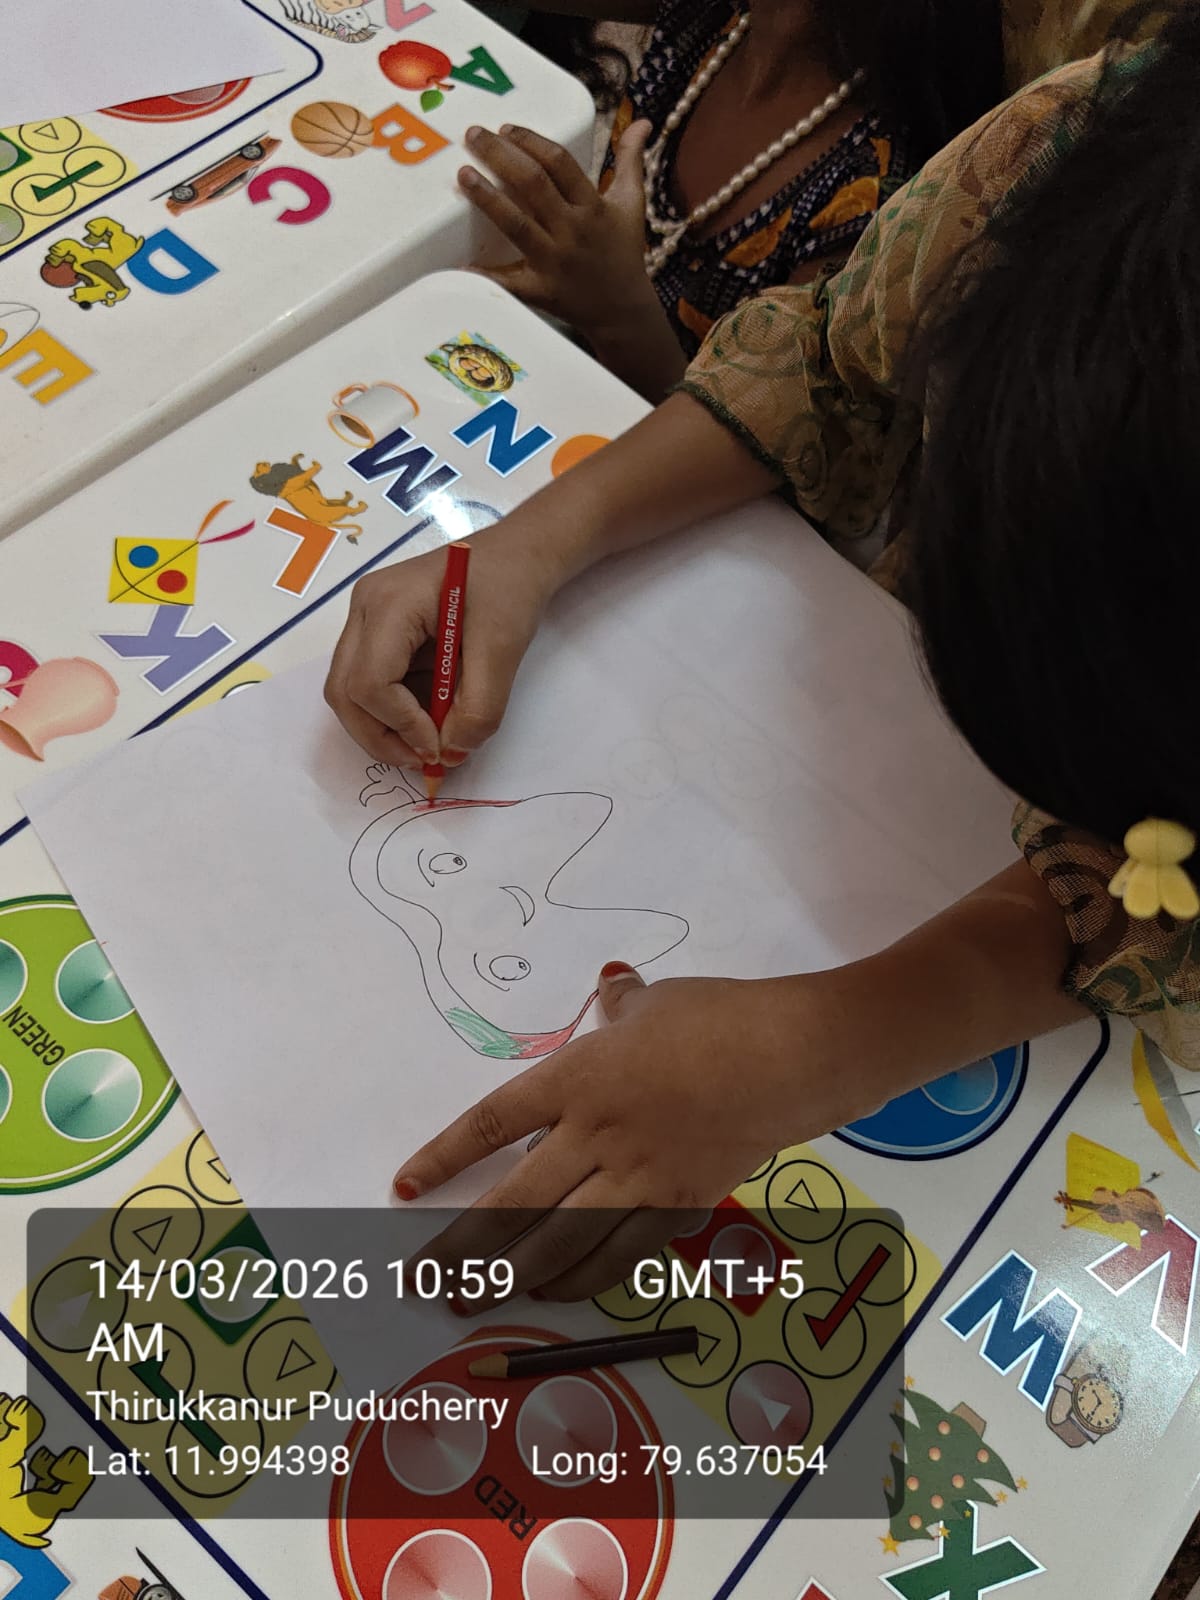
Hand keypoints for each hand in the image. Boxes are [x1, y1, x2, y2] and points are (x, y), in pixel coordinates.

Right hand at [324, 522, 570, 768]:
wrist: (517, 555)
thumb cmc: (510, 588)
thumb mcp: (503, 651)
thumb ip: (479, 709)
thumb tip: (452, 753)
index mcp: (390, 602)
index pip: (370, 682)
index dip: (401, 725)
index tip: (440, 747)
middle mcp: (364, 609)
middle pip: (345, 692)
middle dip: (380, 736)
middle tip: (425, 761)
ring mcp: (366, 620)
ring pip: (351, 692)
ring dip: (386, 728)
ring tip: (431, 742)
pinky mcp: (378, 633)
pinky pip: (371, 683)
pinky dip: (396, 712)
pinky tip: (431, 716)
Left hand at [395, 963, 880, 1301]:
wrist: (790, 1058)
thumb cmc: (719, 1017)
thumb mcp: (658, 1002)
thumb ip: (623, 1010)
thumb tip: (612, 993)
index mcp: (577, 1078)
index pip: (491, 1123)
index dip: (443, 1158)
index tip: (405, 1188)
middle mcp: (594, 1134)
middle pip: (513, 1202)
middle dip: (463, 1247)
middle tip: (425, 1282)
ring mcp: (636, 1177)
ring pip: (560, 1241)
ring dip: (513, 1275)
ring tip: (476, 1300)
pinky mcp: (679, 1206)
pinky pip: (619, 1254)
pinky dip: (584, 1277)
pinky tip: (559, 1291)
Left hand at [460, 119, 658, 337]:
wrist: (622, 311)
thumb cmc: (623, 253)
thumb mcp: (631, 204)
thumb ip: (631, 161)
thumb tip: (643, 123)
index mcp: (592, 207)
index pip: (560, 163)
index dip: (531, 141)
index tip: (507, 128)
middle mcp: (572, 231)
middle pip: (533, 184)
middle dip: (501, 156)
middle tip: (473, 135)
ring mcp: (555, 262)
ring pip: (517, 224)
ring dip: (487, 197)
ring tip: (463, 174)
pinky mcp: (541, 291)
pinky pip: (509, 282)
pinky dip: (485, 274)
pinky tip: (460, 263)